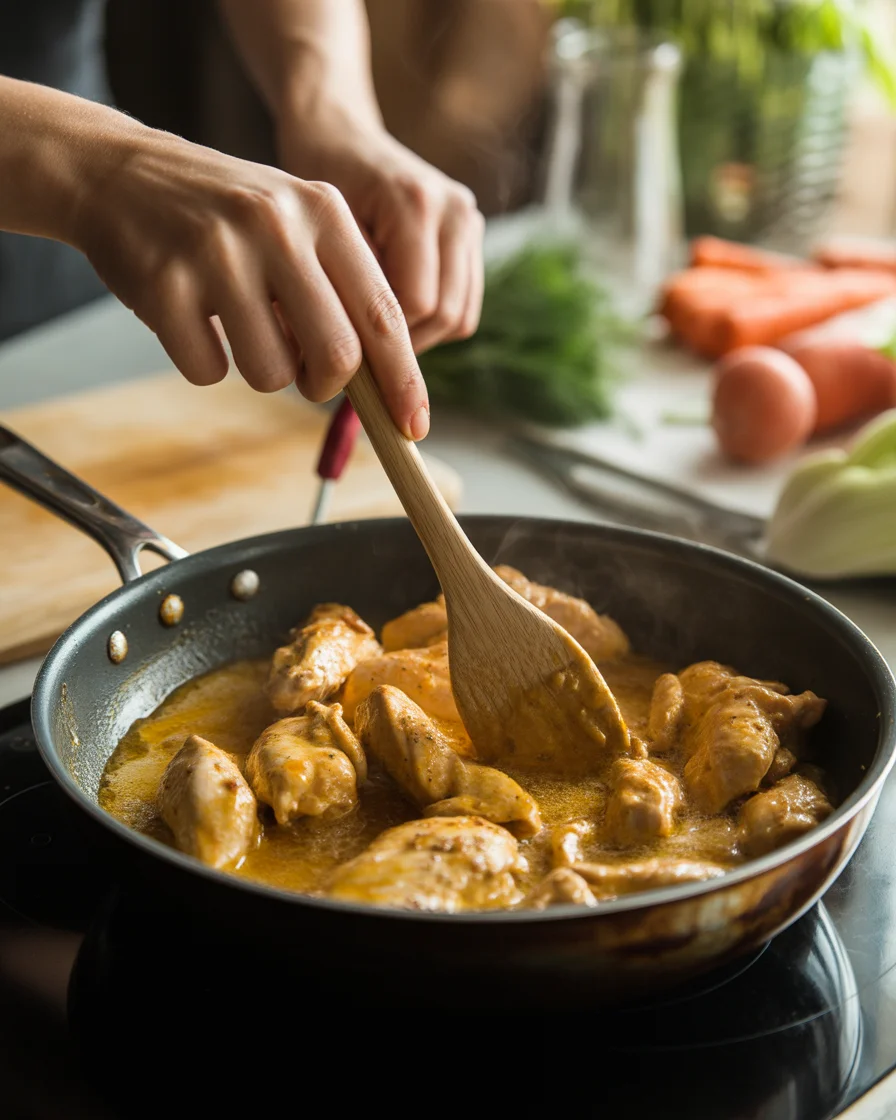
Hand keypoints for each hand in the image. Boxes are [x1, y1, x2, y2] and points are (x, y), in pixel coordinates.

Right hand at [70, 127, 429, 438]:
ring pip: (271, 373)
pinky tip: (190, 319)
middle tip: (308, 378)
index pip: (383, 315)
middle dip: (326, 386)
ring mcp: (218, 253)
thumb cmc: (227, 218)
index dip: (403, 381)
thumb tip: (385, 384)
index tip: (412, 426)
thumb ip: (342, 289)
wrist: (121, 174)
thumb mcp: (296, 223)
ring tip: (239, 329)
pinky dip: (204, 362)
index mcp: (324, 211)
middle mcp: (277, 226)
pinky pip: (207, 371)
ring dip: (261, 372)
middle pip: (337, 357)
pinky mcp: (164, 284)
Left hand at [278, 108, 484, 354]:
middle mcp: (453, 210)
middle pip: (447, 315)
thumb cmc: (314, 177)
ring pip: (461, 316)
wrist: (337, 133)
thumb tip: (344, 354)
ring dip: (422, 338)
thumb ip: (343, 284)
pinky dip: (434, 322)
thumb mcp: (317, 229)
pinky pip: (465, 303)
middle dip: (404, 346)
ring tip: (376, 338)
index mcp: (415, 203)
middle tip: (360, 357)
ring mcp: (468, 220)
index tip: (346, 353)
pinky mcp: (471, 233)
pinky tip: (396, 318)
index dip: (384, 339)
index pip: (418, 304)